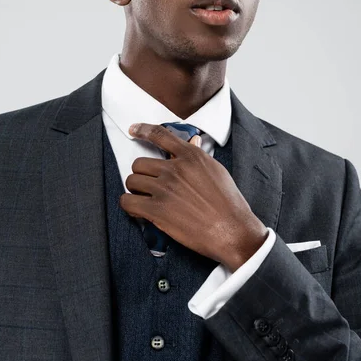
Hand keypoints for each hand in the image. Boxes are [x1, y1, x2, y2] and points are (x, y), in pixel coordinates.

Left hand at [119, 123, 267, 271]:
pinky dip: (129, 206)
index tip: (133, 130)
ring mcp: (164, 188)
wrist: (233, 230)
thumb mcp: (216, 171)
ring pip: (132, 181)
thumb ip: (198, 156)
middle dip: (142, 175)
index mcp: (190, 156)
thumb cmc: (228, 203)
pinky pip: (127, 202)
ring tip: (146, 199)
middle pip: (139, 163)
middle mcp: (175, 168)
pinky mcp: (157, 210)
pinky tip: (138, 211)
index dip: (143, 130)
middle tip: (150, 186)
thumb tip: (192, 141)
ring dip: (136, 191)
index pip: (160, 135)